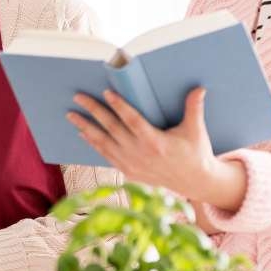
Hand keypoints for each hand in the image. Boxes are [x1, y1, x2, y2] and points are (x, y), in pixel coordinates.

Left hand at [66, 88, 246, 210]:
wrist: (193, 182)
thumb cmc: (195, 153)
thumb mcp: (196, 131)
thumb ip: (194, 108)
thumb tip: (199, 87)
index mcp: (156, 143)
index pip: (133, 120)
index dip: (119, 106)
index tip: (107, 92)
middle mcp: (140, 154)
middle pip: (112, 129)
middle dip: (94, 111)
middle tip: (79, 97)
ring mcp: (132, 165)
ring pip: (103, 143)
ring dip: (85, 128)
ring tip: (71, 115)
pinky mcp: (128, 172)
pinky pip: (105, 155)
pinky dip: (93, 144)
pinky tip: (82, 133)